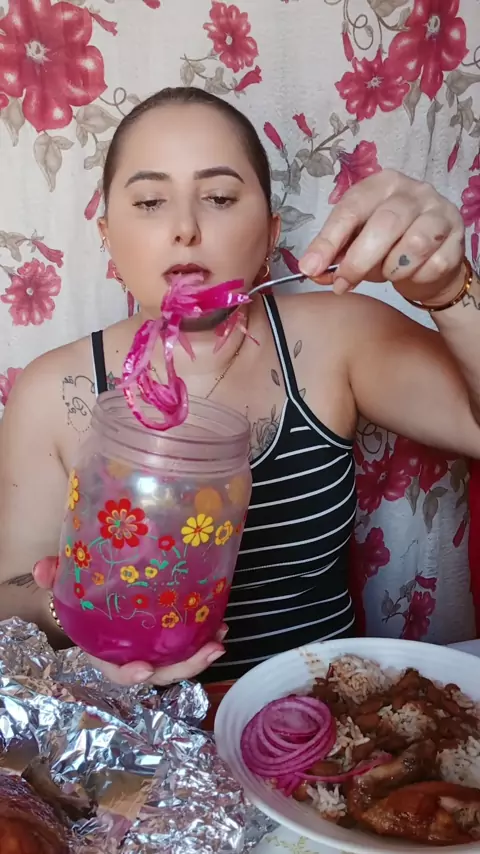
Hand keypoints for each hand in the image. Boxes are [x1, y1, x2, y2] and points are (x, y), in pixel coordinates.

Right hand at [33, 557, 226, 686]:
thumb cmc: (83, 598)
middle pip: (159, 673)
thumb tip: (43, 567)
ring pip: (178, 662)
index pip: (117, 672)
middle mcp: (132, 656)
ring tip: (220, 639)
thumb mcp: (67, 588)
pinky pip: (187, 645)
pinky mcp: (168, 638)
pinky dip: (204, 639)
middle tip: (209, 650)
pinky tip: (219, 624)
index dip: (130, 675)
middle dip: (185, 667)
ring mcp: (153, 649)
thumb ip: (55, 577)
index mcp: (105, 652)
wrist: (95, 597)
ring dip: (201, 654)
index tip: (145, 670)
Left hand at [299, 169, 465, 307]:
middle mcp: (413, 191)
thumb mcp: (356, 244)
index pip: (351, 208)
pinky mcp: (458, 237)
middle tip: (344, 283)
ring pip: (413, 245)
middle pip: (385, 224)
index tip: (311, 267)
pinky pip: (433, 265)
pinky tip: (412, 274)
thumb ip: (335, 254)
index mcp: (381, 185)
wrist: (432, 261)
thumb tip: (312, 270)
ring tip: (387, 274)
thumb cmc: (388, 247)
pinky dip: (417, 277)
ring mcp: (439, 212)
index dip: (329, 240)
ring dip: (392, 270)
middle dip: (359, 261)